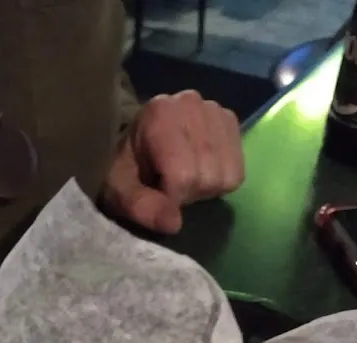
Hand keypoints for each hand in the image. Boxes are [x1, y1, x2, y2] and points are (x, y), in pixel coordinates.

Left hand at [103, 90, 244, 234]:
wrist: (136, 141)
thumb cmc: (125, 168)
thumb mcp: (118, 191)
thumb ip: (141, 206)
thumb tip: (174, 224)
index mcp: (160, 116)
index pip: (183, 175)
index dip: (172, 198)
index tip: (157, 194)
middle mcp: (192, 105)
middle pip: (207, 177)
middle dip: (189, 193)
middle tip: (170, 187)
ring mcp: (215, 111)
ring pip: (226, 176)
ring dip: (206, 189)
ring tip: (185, 179)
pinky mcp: (230, 121)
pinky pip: (238, 170)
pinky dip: (221, 180)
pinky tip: (201, 171)